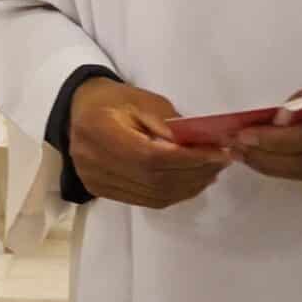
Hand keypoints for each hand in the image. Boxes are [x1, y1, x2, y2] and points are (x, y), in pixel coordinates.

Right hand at [68, 78, 231, 207]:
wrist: (80, 110)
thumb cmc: (114, 100)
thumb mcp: (144, 100)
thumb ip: (170, 124)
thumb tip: (203, 147)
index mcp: (100, 130)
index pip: (152, 156)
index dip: (190, 160)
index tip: (220, 154)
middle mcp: (94, 161)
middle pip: (154, 179)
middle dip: (195, 174)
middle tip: (221, 162)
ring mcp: (95, 180)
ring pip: (153, 195)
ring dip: (188, 187)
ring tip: (210, 172)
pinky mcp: (100, 191)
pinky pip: (145, 201)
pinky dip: (173, 194)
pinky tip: (189, 182)